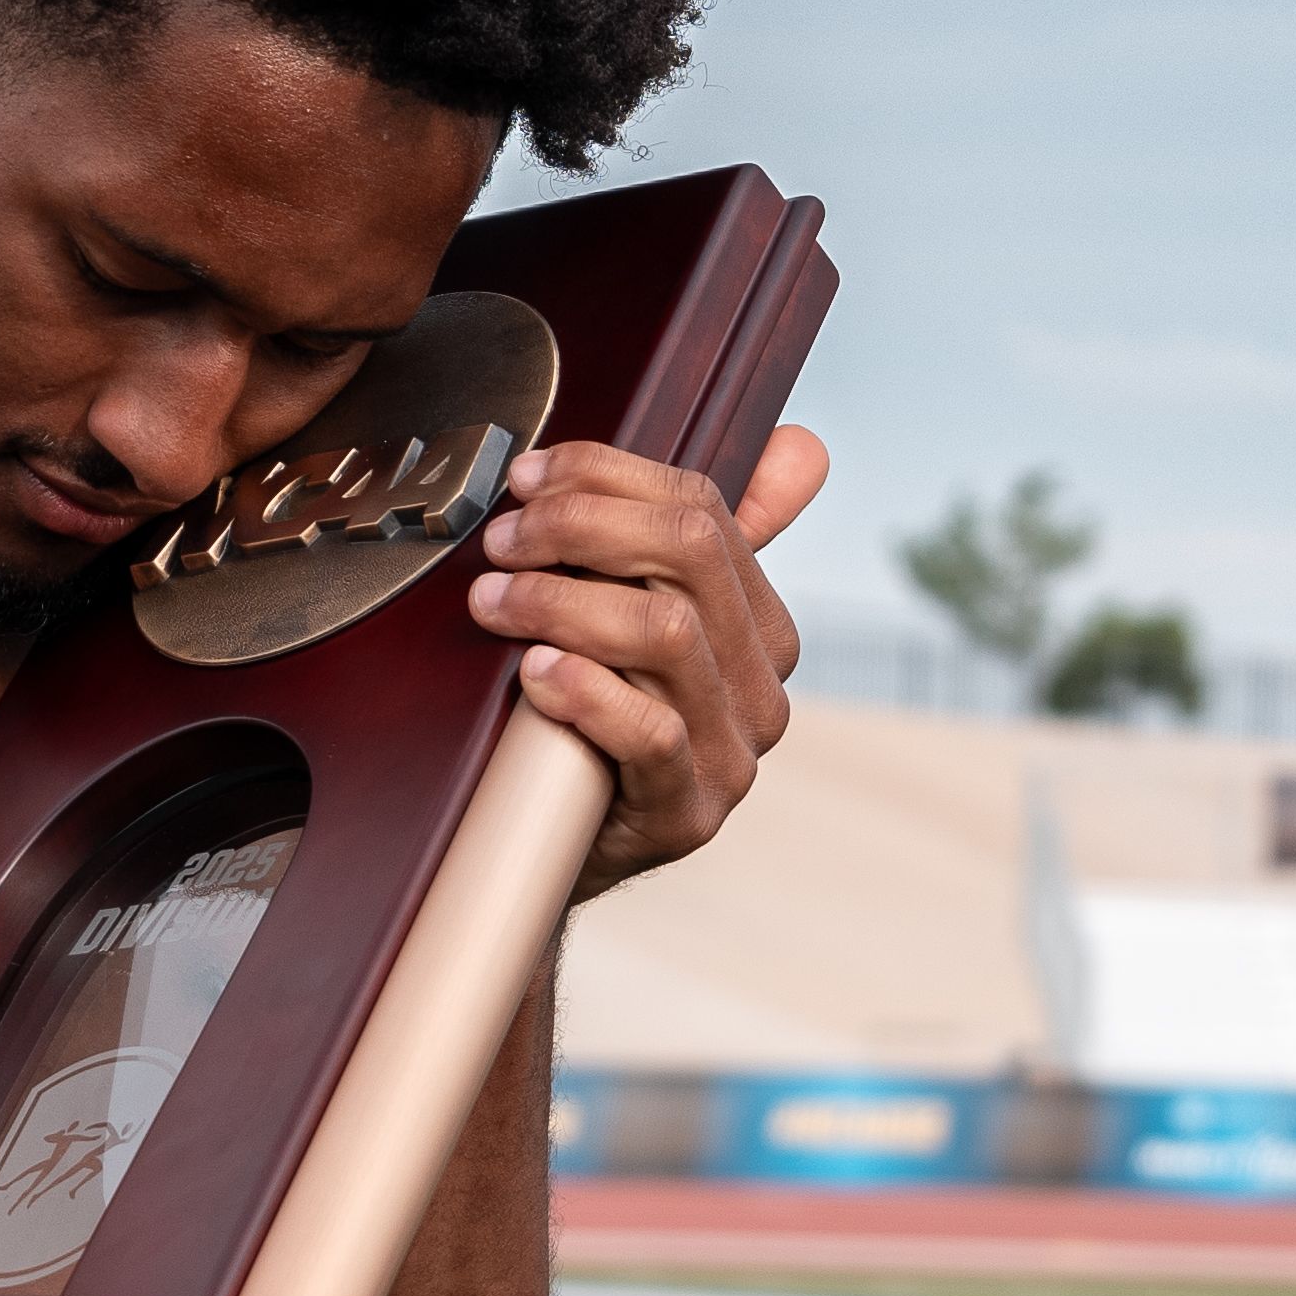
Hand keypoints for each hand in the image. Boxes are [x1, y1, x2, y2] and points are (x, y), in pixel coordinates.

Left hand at [465, 415, 827, 894]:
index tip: (526, 479)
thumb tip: (801, 445)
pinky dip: (585, 690)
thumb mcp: (637, 621)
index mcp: (761, 621)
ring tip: (493, 602)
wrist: (551, 850)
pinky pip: (651, 733)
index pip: (703, 509)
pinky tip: (534, 674)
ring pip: (666, 634)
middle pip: (689, 556)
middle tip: (499, 540)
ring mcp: (734, 751)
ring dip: (562, 601)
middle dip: (579, 528)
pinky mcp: (689, 812)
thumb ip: (696, 536)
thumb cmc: (586, 719)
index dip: (607, 477)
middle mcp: (764, 682)